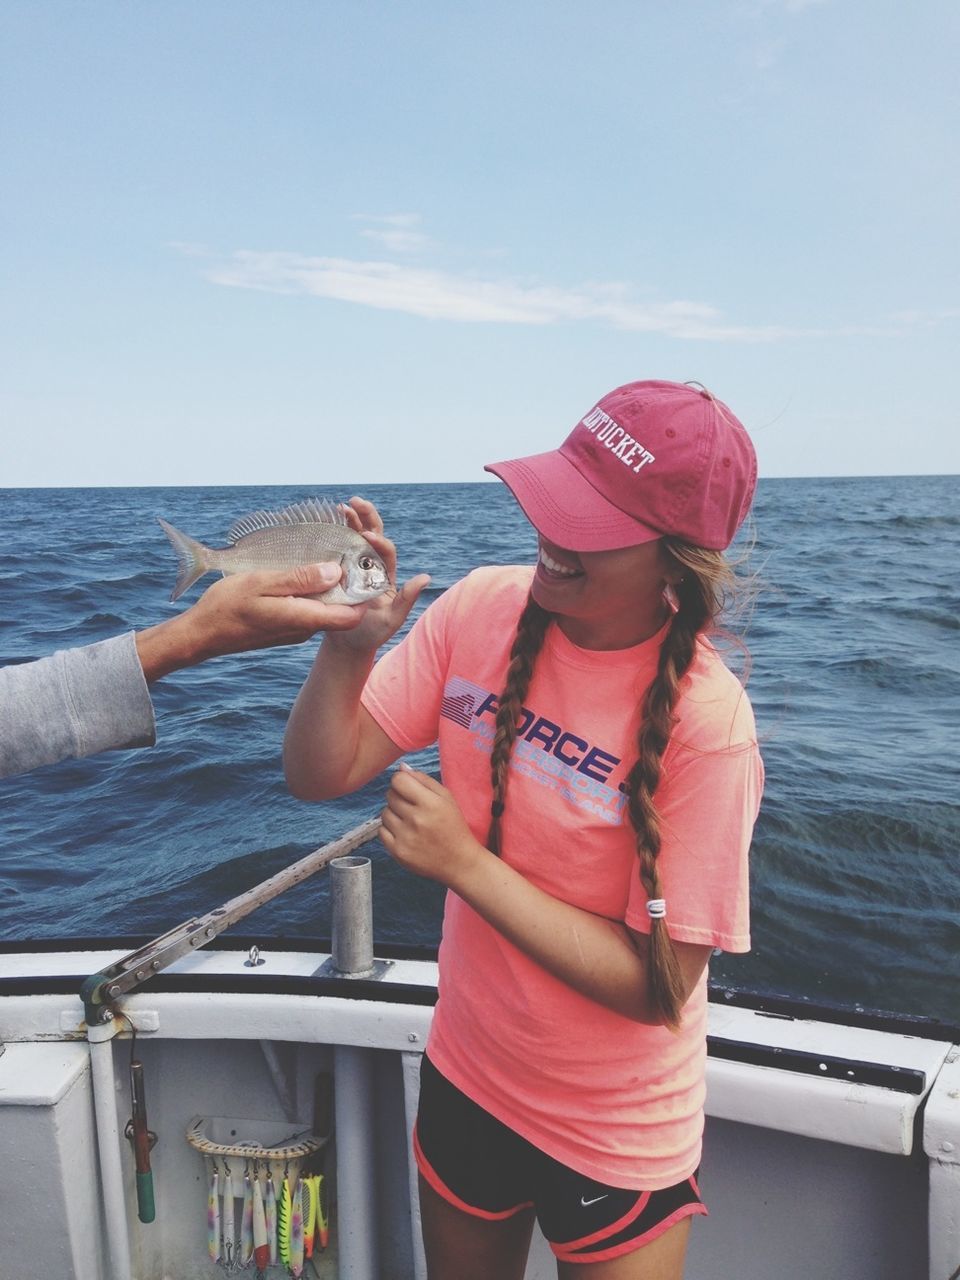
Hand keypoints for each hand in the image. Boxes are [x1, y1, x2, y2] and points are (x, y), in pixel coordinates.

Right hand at [136, 562, 367, 679]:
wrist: (202, 633)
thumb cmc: (227, 606)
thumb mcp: (261, 583)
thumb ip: (299, 579)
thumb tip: (335, 572)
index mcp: (303, 618)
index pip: (351, 615)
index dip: (363, 592)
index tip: (361, 565)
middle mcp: (305, 628)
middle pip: (342, 608)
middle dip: (349, 582)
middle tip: (344, 551)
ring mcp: (296, 629)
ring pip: (326, 606)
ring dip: (330, 584)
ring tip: (324, 554)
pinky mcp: (287, 626)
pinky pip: (310, 608)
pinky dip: (313, 590)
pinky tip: (301, 570)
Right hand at [326, 497, 430, 652]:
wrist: (347, 643)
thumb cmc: (371, 634)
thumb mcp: (391, 620)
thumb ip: (407, 600)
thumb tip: (425, 577)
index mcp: (387, 575)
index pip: (387, 551)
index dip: (379, 542)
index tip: (367, 536)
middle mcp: (373, 565)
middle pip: (375, 534)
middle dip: (367, 517)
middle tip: (356, 502)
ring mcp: (355, 565)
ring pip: (357, 535)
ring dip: (352, 519)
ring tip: (342, 506)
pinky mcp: (339, 567)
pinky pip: (340, 545)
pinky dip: (336, 531)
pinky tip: (327, 520)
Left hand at [380, 765, 485, 889]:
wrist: (459, 861)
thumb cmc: (453, 826)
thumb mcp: (447, 798)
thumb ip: (423, 779)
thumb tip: (401, 768)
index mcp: (431, 803)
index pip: (398, 780)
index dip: (401, 781)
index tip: (408, 788)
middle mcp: (417, 820)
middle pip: (390, 795)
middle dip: (398, 797)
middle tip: (412, 806)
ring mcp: (406, 838)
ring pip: (384, 813)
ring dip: (394, 813)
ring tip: (410, 821)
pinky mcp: (398, 852)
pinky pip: (381, 831)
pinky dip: (390, 830)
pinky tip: (405, 833)